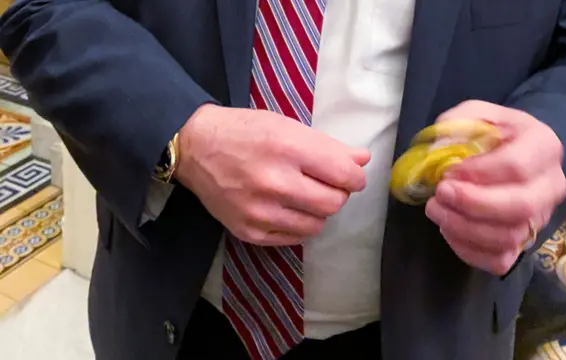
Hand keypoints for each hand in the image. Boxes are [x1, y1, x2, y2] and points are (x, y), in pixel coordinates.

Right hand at [175, 104, 370, 245]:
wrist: (195, 148)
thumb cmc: (245, 131)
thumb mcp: (287, 127)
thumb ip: (328, 146)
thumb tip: (363, 160)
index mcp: (288, 149)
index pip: (344, 175)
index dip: (355, 177)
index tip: (350, 176)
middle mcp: (275, 183)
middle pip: (334, 203)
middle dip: (338, 194)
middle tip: (326, 184)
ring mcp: (260, 211)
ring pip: (317, 225)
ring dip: (318, 212)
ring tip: (305, 197)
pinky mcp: (249, 231)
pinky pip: (294, 239)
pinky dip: (298, 225)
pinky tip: (287, 209)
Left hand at [425, 100, 565, 274]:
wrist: (521, 155)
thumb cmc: (497, 135)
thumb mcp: (480, 114)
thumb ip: (459, 122)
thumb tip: (438, 145)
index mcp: (545, 147)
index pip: (517, 166)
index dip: (478, 172)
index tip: (448, 171)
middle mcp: (551, 187)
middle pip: (519, 207)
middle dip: (472, 204)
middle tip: (440, 193)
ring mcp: (540, 219)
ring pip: (508, 238)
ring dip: (464, 228)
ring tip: (436, 210)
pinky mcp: (524, 244)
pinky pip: (499, 260)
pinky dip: (468, 251)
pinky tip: (448, 230)